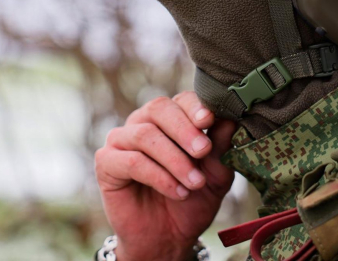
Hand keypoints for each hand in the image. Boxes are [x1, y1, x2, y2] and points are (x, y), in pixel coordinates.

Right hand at [94, 92, 235, 260]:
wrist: (168, 237)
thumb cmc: (193, 198)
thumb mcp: (216, 174)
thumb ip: (221, 147)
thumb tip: (231, 120)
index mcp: (171, 117)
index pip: (181, 99)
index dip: (194, 107)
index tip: (209, 120)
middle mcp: (144, 122)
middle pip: (159, 108)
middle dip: (184, 129)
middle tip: (203, 151)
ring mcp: (122, 139)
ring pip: (146, 135)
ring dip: (175, 160)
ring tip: (195, 183)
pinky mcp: (106, 162)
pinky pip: (131, 161)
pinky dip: (158, 177)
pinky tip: (177, 192)